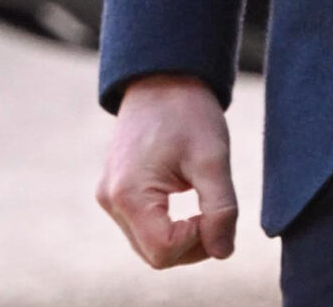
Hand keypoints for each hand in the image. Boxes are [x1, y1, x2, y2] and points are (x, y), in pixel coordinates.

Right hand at [98, 74, 236, 268]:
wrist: (163, 78)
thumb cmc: (188, 112)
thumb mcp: (214, 158)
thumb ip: (221, 208)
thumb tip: (223, 252)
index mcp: (129, 194)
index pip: (164, 251)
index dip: (198, 241)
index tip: (216, 211)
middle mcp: (111, 201)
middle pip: (154, 254)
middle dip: (191, 243)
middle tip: (217, 211)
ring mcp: (109, 198)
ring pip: (148, 244)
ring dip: (181, 235)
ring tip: (205, 202)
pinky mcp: (115, 192)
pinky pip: (142, 226)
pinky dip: (168, 224)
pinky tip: (189, 198)